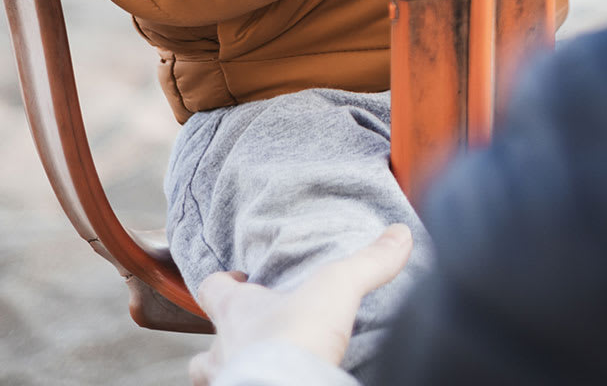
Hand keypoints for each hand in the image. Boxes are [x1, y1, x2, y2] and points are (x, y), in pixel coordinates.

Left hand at [187, 223, 413, 385]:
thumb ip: (367, 262)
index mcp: (237, 312)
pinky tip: (273, 385)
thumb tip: (400, 234)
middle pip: (206, 345)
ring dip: (228, 374)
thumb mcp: (336, 289)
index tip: (239, 277)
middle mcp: (222, 350)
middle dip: (223, 342)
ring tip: (255, 371)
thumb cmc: (293, 340)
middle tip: (249, 339)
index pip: (213, 288)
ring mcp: (225, 382)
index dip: (223, 281)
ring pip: (211, 378)